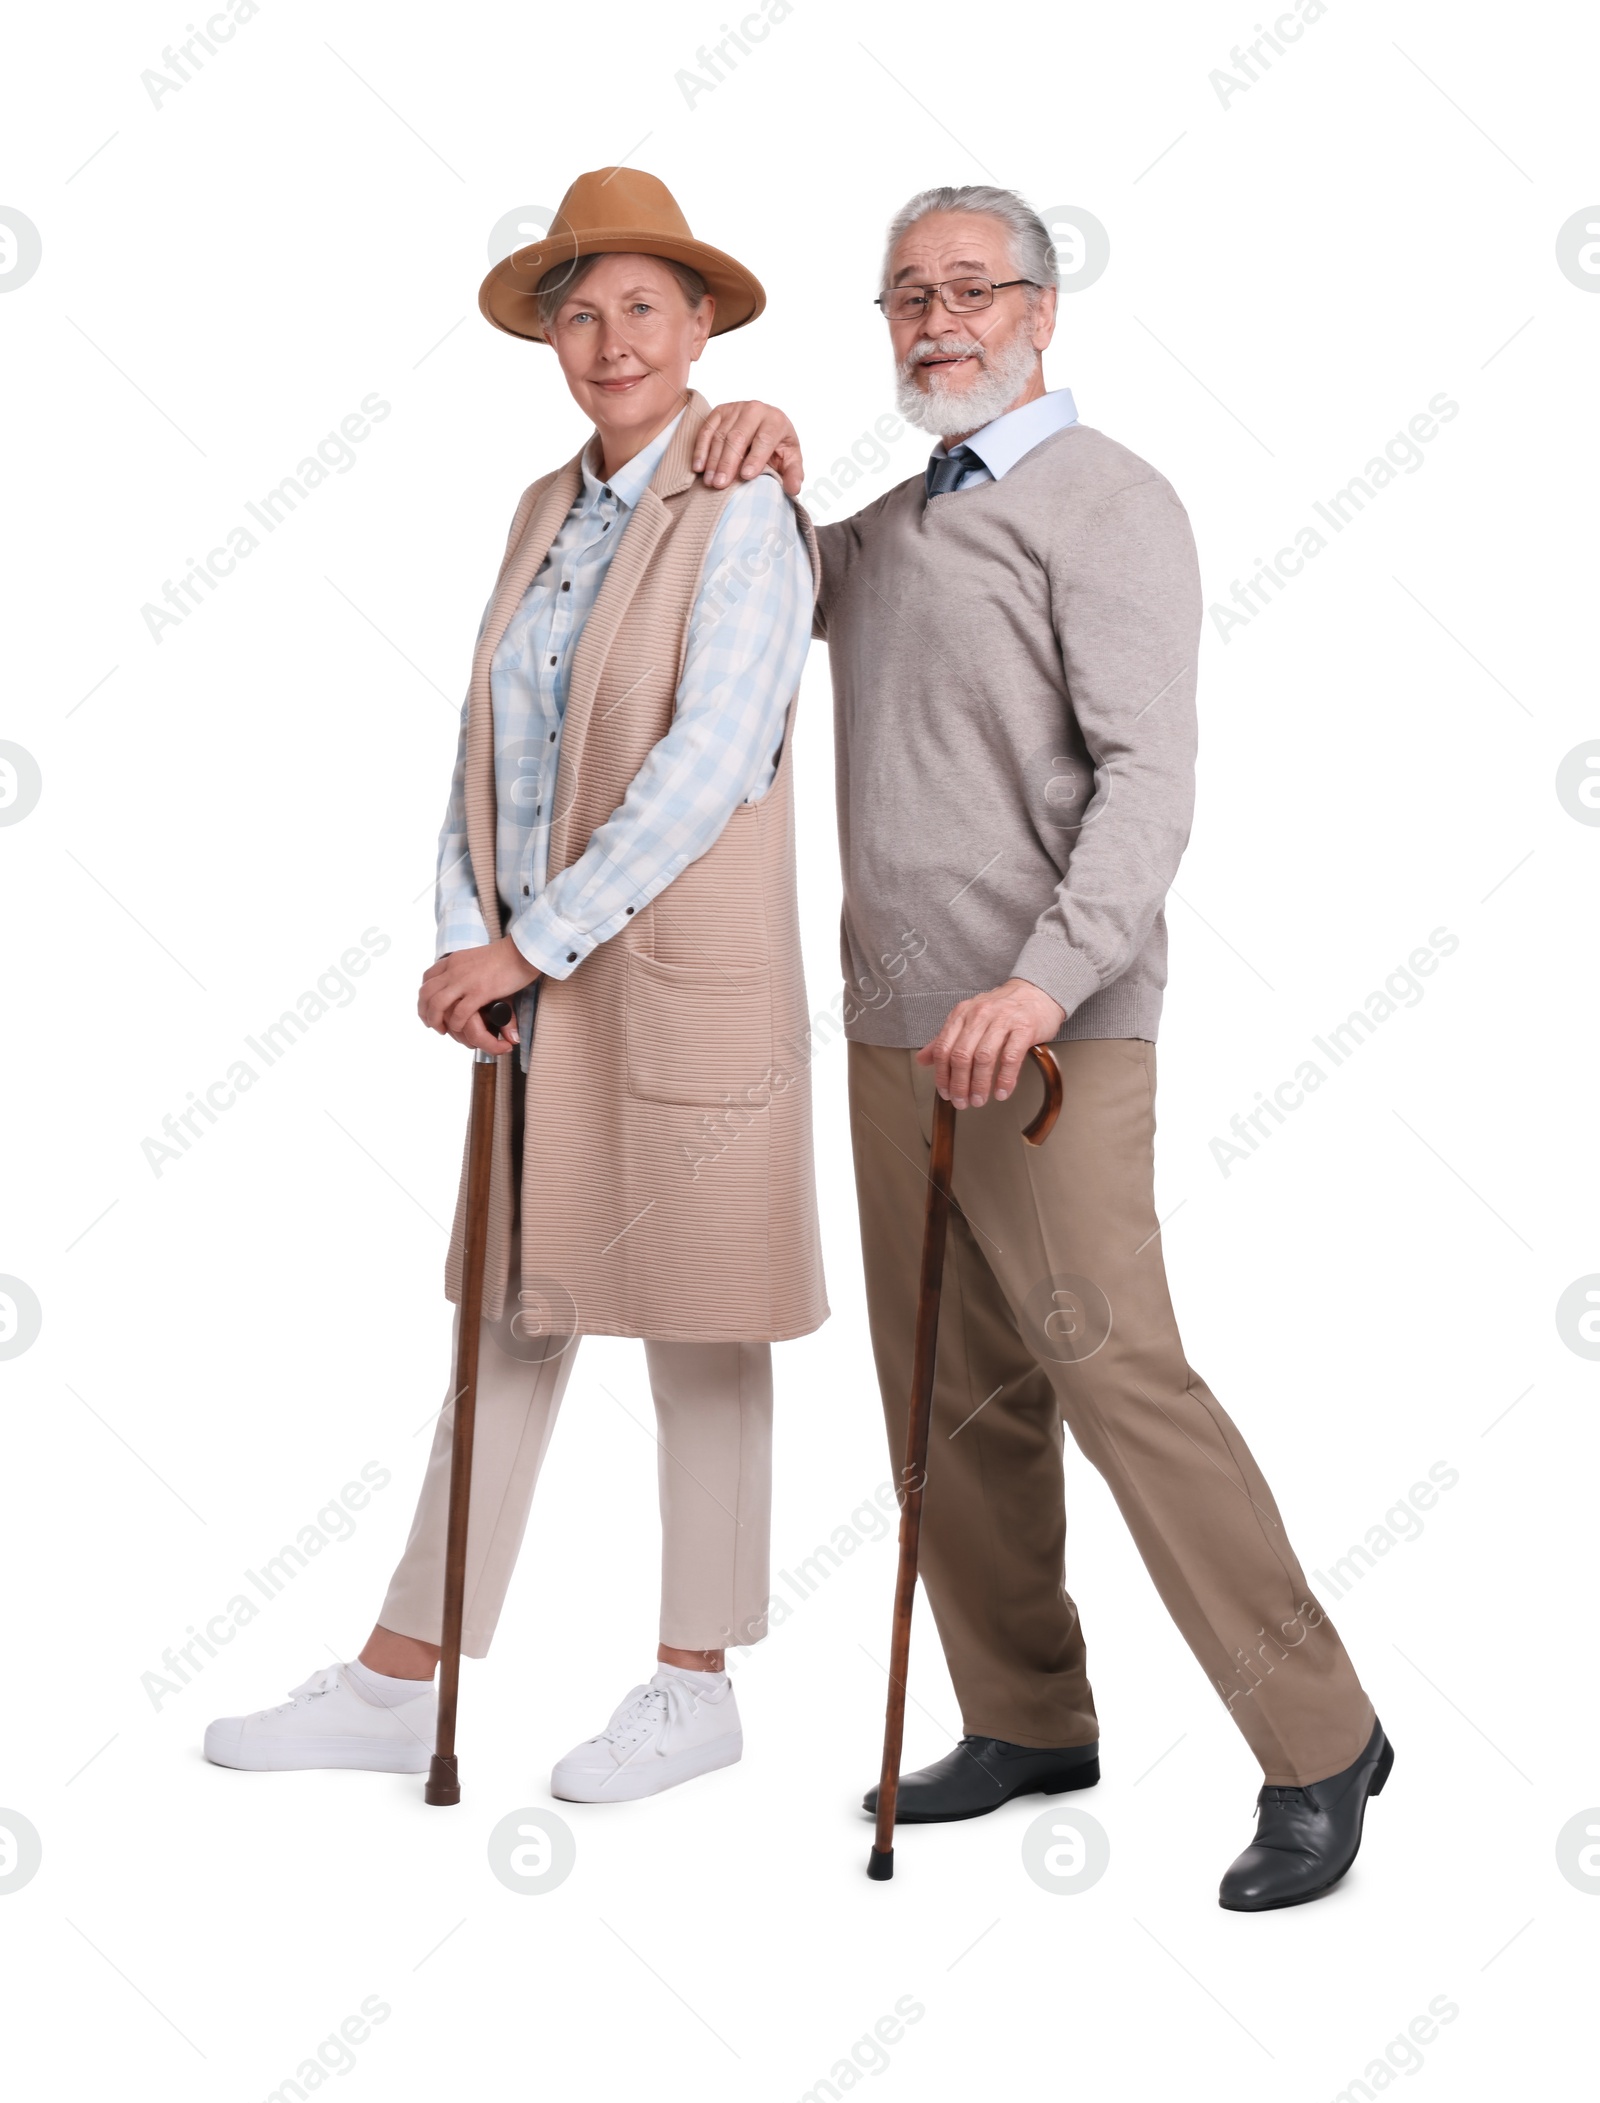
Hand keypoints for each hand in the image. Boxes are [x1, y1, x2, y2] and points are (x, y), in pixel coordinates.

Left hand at [418, 936, 538, 1054]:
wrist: (523, 951)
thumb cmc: (507, 956)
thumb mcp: (478, 958)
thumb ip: (468, 970)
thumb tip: (467, 983)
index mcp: (454, 960)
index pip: (427, 978)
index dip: (424, 996)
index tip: (428, 1008)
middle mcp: (455, 970)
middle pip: (426, 993)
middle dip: (424, 1012)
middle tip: (432, 1024)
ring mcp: (466, 981)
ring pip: (437, 1004)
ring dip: (435, 1020)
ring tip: (442, 1030)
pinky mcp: (480, 991)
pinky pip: (460, 1013)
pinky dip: (457, 1024)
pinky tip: (461, 1029)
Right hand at [693, 401, 804, 494]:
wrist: (766, 425)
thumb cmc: (778, 446)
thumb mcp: (790, 459)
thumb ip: (793, 474)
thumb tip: (793, 489)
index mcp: (776, 420)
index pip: (764, 438)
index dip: (756, 457)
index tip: (746, 476)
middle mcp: (755, 409)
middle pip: (738, 436)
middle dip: (728, 462)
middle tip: (721, 484)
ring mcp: (735, 408)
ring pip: (720, 435)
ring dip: (713, 460)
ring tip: (710, 482)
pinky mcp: (720, 411)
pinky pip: (706, 430)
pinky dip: (701, 449)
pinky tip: (699, 467)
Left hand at [916, 978, 1066, 1108]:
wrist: (1036, 993)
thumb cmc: (1001, 1010)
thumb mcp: (969, 1019)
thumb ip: (945, 1039)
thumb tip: (922, 1059)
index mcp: (961, 1014)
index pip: (944, 1048)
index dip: (942, 1075)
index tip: (945, 1093)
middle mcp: (979, 1015)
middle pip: (961, 1055)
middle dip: (959, 1084)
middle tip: (962, 1102)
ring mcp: (1003, 1020)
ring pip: (984, 1057)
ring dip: (980, 1084)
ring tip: (980, 1100)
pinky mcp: (1024, 1027)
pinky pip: (1011, 1057)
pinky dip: (1005, 1079)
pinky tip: (1002, 1092)